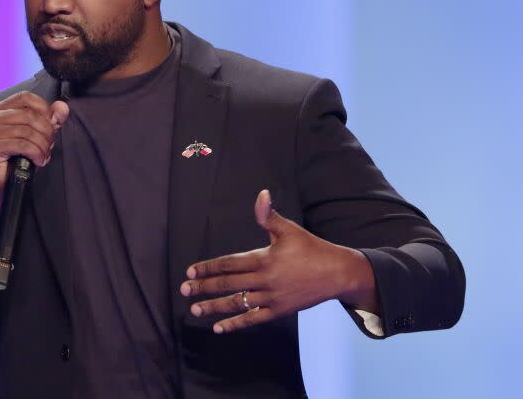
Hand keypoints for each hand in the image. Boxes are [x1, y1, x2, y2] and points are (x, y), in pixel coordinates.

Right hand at [0, 91, 68, 252]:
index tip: (51, 126)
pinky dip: (36, 153)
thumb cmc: (19, 159)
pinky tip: (39, 161)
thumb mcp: (38, 135)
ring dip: (43, 145)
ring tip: (44, 155)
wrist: (2, 186)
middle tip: (50, 146)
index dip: (44, 109)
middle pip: (30, 115)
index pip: (26, 97)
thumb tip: (63, 107)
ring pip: (28, 131)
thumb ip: (51, 119)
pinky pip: (23, 144)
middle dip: (47, 132)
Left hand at [179, 189, 376, 333]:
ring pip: (237, 304)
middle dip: (204, 288)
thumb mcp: (289, 229)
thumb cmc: (312, 248)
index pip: (228, 264)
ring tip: (195, 310)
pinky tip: (219, 328)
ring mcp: (271, 298)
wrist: (337, 273)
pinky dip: (235, 324)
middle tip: (185, 291)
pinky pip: (253, 319)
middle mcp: (264, 280)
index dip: (208, 267)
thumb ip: (268, 216)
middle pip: (228, 284)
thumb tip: (261, 194)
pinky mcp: (279, 311)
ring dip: (214, 307)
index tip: (190, 272)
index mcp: (263, 258)